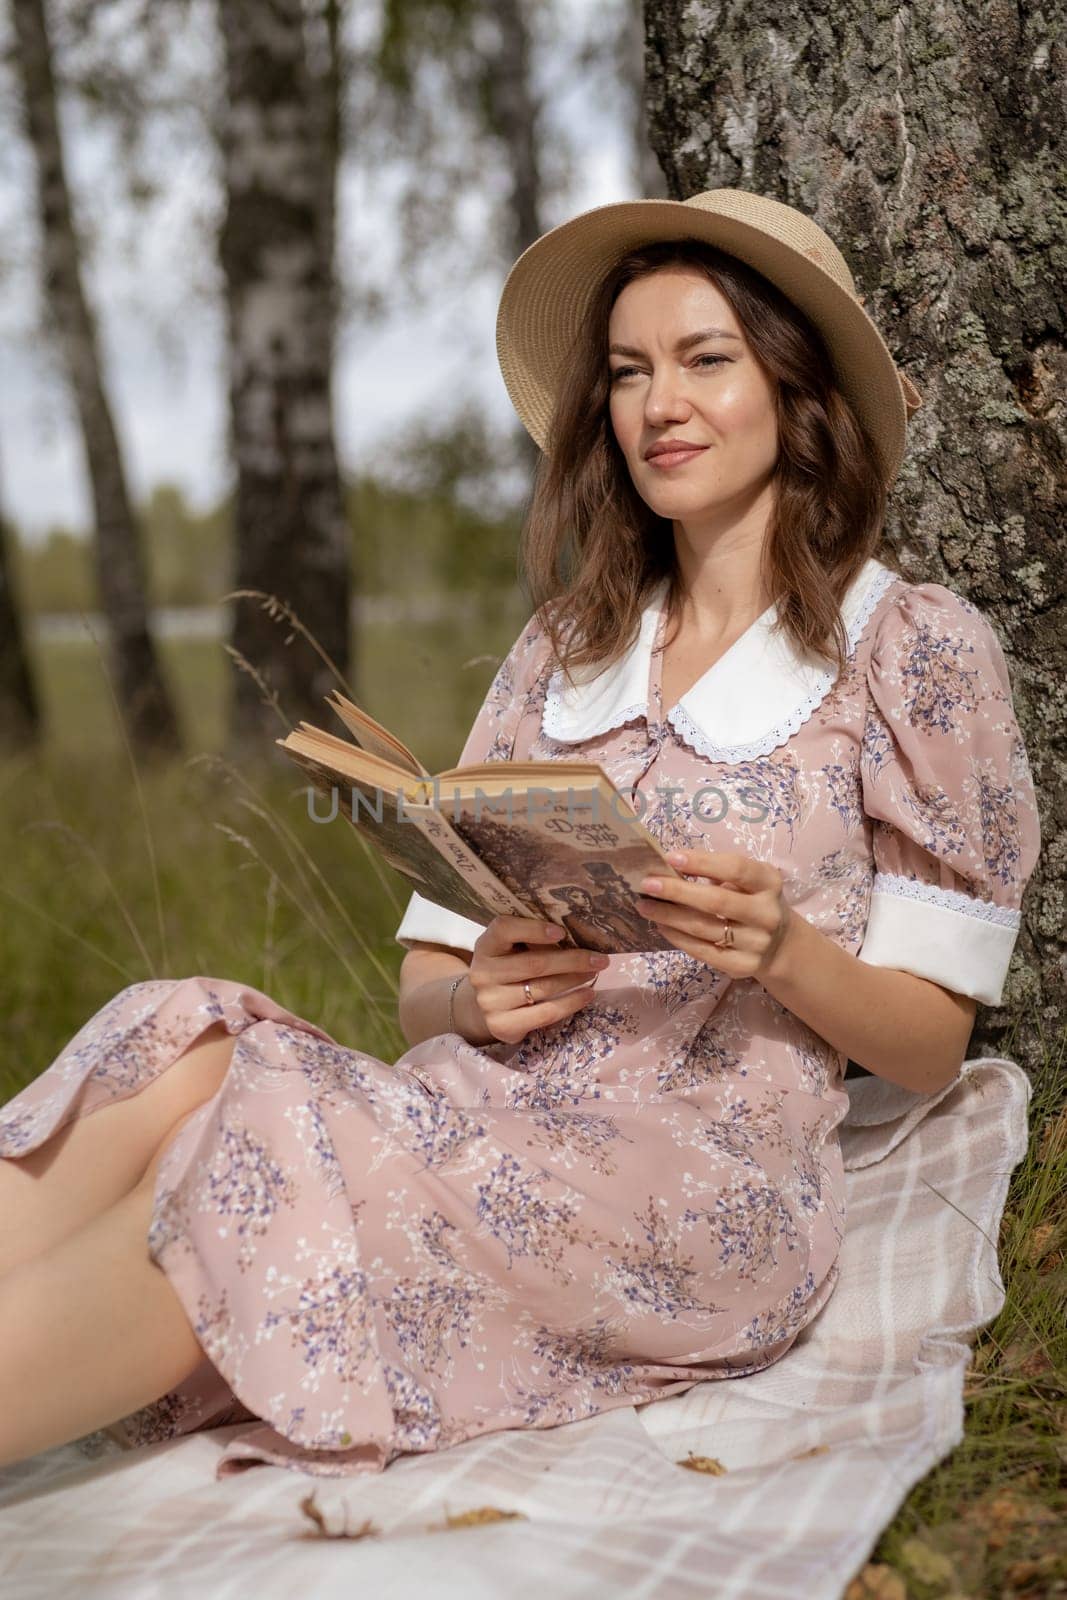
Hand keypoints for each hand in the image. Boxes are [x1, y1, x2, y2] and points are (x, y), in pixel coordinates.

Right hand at [465, 915, 609, 1043]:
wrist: (489, 1003)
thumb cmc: (509, 967)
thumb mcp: (513, 948)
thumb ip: (534, 939)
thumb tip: (579, 938)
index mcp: (486, 945)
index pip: (504, 929)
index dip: (533, 929)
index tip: (562, 932)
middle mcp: (482, 973)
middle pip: (533, 963)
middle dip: (572, 960)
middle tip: (600, 958)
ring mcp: (490, 1002)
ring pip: (542, 988)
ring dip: (575, 980)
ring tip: (595, 973)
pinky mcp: (502, 1025)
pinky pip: (544, 1014)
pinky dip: (570, 1003)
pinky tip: (587, 995)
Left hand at [634, 847, 797, 980]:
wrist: (779, 944)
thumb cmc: (752, 901)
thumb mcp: (746, 881)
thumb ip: (717, 872)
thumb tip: (670, 866)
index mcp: (769, 882)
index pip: (735, 869)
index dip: (702, 862)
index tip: (670, 858)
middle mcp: (768, 913)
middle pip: (716, 901)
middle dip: (677, 891)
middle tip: (647, 884)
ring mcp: (757, 943)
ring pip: (704, 928)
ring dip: (669, 916)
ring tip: (645, 906)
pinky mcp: (743, 966)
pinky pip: (703, 951)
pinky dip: (678, 938)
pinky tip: (662, 926)